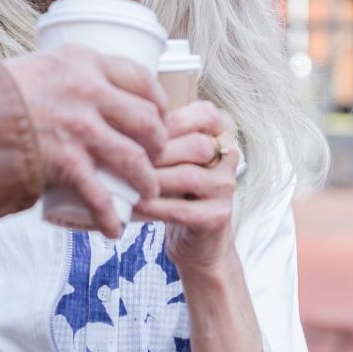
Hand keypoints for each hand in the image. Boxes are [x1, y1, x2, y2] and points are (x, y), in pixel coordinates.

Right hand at [3, 45, 166, 237]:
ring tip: (147, 192)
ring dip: (146, 180)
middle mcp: (87, 90)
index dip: (158, 101)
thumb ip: (66, 75)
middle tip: (157, 156)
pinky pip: (100, 194)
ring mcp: (78, 126)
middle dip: (159, 143)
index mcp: (83, 61)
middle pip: (146, 119)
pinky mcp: (65, 159)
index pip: (141, 77)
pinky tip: (115, 228)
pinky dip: (111, 216)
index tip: (161, 116)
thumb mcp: (40, 66)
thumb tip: (87, 90)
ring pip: (134, 158)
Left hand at [131, 100, 239, 273]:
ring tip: (124, 179)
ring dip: (152, 178)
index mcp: (222, 131)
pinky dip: (154, 206)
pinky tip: (133, 204)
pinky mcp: (218, 216)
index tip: (138, 127)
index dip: (169, 120)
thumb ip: (158, 132)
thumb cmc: (175, 184)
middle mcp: (231, 156)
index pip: (204, 114)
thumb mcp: (170, 151)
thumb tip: (122, 119)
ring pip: (188, 176)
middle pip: (196, 145)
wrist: (195, 237)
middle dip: (156, 150)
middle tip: (123, 154)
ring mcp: (227, 187)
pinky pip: (182, 208)